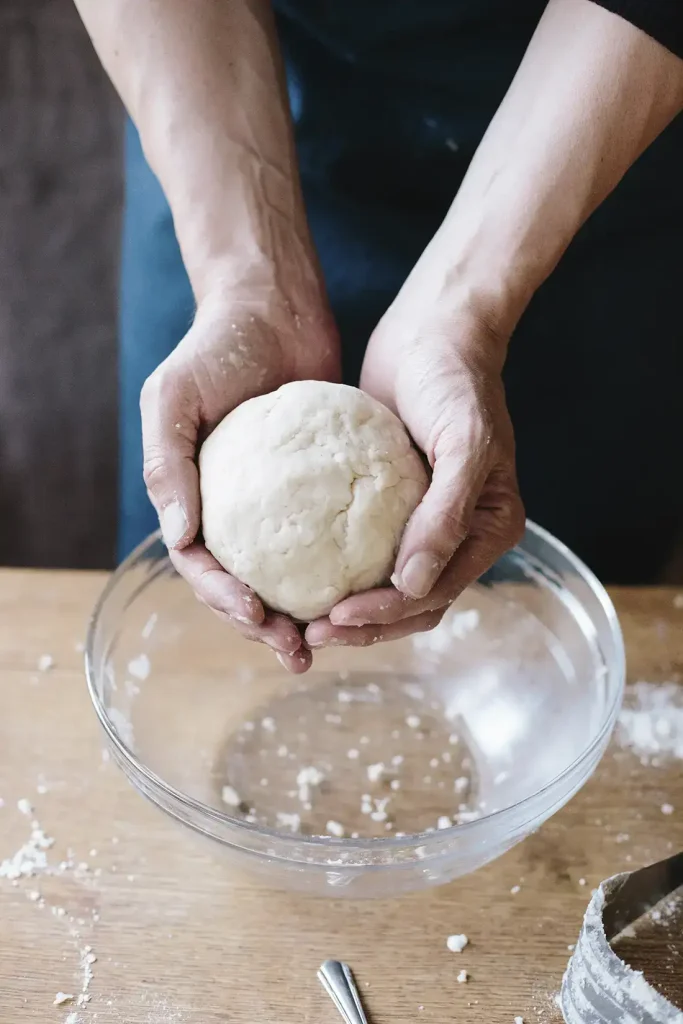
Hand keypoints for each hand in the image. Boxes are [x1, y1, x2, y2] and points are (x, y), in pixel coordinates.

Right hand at [141, 274, 340, 672]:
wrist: (272, 306)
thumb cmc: (215, 347)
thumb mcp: (174, 396)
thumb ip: (168, 463)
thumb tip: (178, 538)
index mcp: (191, 499)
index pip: (200, 566)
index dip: (224, 599)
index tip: (258, 618)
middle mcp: (231, 509)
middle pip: (242, 584)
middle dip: (265, 626)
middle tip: (300, 650)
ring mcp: (276, 503)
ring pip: (287, 573)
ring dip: (304, 611)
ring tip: (335, 635)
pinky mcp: (318, 487)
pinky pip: (329, 535)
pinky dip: (342, 565)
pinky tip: (369, 585)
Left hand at [305, 279, 524, 648]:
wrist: (435, 330)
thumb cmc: (456, 380)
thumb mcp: (464, 441)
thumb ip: (447, 514)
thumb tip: (416, 585)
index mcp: (488, 529)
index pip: (434, 594)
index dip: (385, 617)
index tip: (335, 618)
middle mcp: (461, 535)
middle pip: (411, 604)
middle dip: (362, 627)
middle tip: (308, 633)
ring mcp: (427, 522)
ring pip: (387, 587)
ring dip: (349, 610)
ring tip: (299, 620)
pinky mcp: (394, 504)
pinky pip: (366, 549)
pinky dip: (340, 570)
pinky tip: (298, 574)